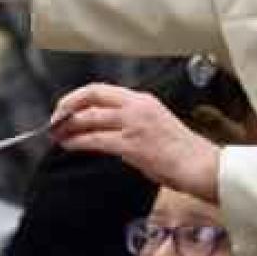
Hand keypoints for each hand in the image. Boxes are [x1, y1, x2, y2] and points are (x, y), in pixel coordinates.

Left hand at [52, 84, 219, 201]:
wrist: (201, 166)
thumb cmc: (181, 152)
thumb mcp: (154, 126)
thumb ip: (130, 124)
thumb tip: (104, 132)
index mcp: (142, 100)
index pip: (101, 89)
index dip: (77, 97)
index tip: (65, 107)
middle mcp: (137, 106)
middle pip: (91, 97)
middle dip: (67, 108)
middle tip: (55, 121)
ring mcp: (134, 124)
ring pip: (90, 118)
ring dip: (68, 127)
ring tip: (57, 135)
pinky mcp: (131, 145)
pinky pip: (95, 139)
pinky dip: (77, 141)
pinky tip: (69, 145)